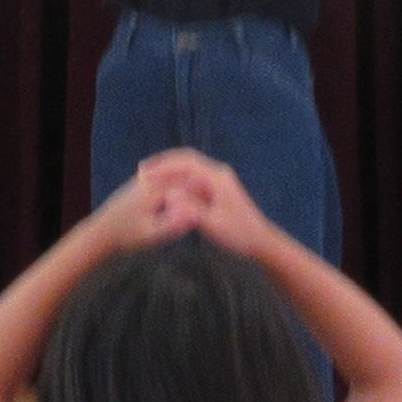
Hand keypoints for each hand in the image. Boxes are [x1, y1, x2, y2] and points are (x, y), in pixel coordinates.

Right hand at [134, 150, 265, 252]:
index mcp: (217, 178)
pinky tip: (164, 191)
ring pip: (188, 169)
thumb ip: (191, 208)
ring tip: (148, 180)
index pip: (185, 163)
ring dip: (169, 172)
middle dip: (164, 164)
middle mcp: (217, 173)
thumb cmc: (238, 234)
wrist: (259, 241)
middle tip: (142, 172)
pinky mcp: (216, 189)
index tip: (144, 173)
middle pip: (186, 161)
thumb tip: (169, 195)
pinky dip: (177, 182)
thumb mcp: (213, 224)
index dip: (163, 166)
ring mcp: (218, 180)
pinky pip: (192, 180)